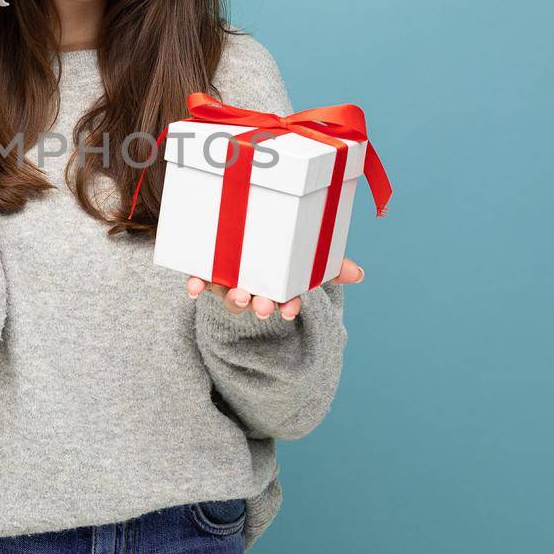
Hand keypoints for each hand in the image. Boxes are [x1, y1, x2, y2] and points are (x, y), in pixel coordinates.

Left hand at [186, 257, 365, 319]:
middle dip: (261, 306)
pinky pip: (200, 281)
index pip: (284, 302)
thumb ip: (329, 266)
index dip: (287, 306)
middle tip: (265, 307)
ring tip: (238, 294)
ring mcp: (228, 282)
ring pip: (230, 296)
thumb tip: (359, 273)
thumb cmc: (277, 256)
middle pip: (256, 302)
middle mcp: (252, 289)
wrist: (237, 242)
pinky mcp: (206, 272)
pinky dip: (196, 284)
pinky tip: (193, 287)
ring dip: (234, 298)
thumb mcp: (304, 259)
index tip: (288, 311)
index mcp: (275, 288)